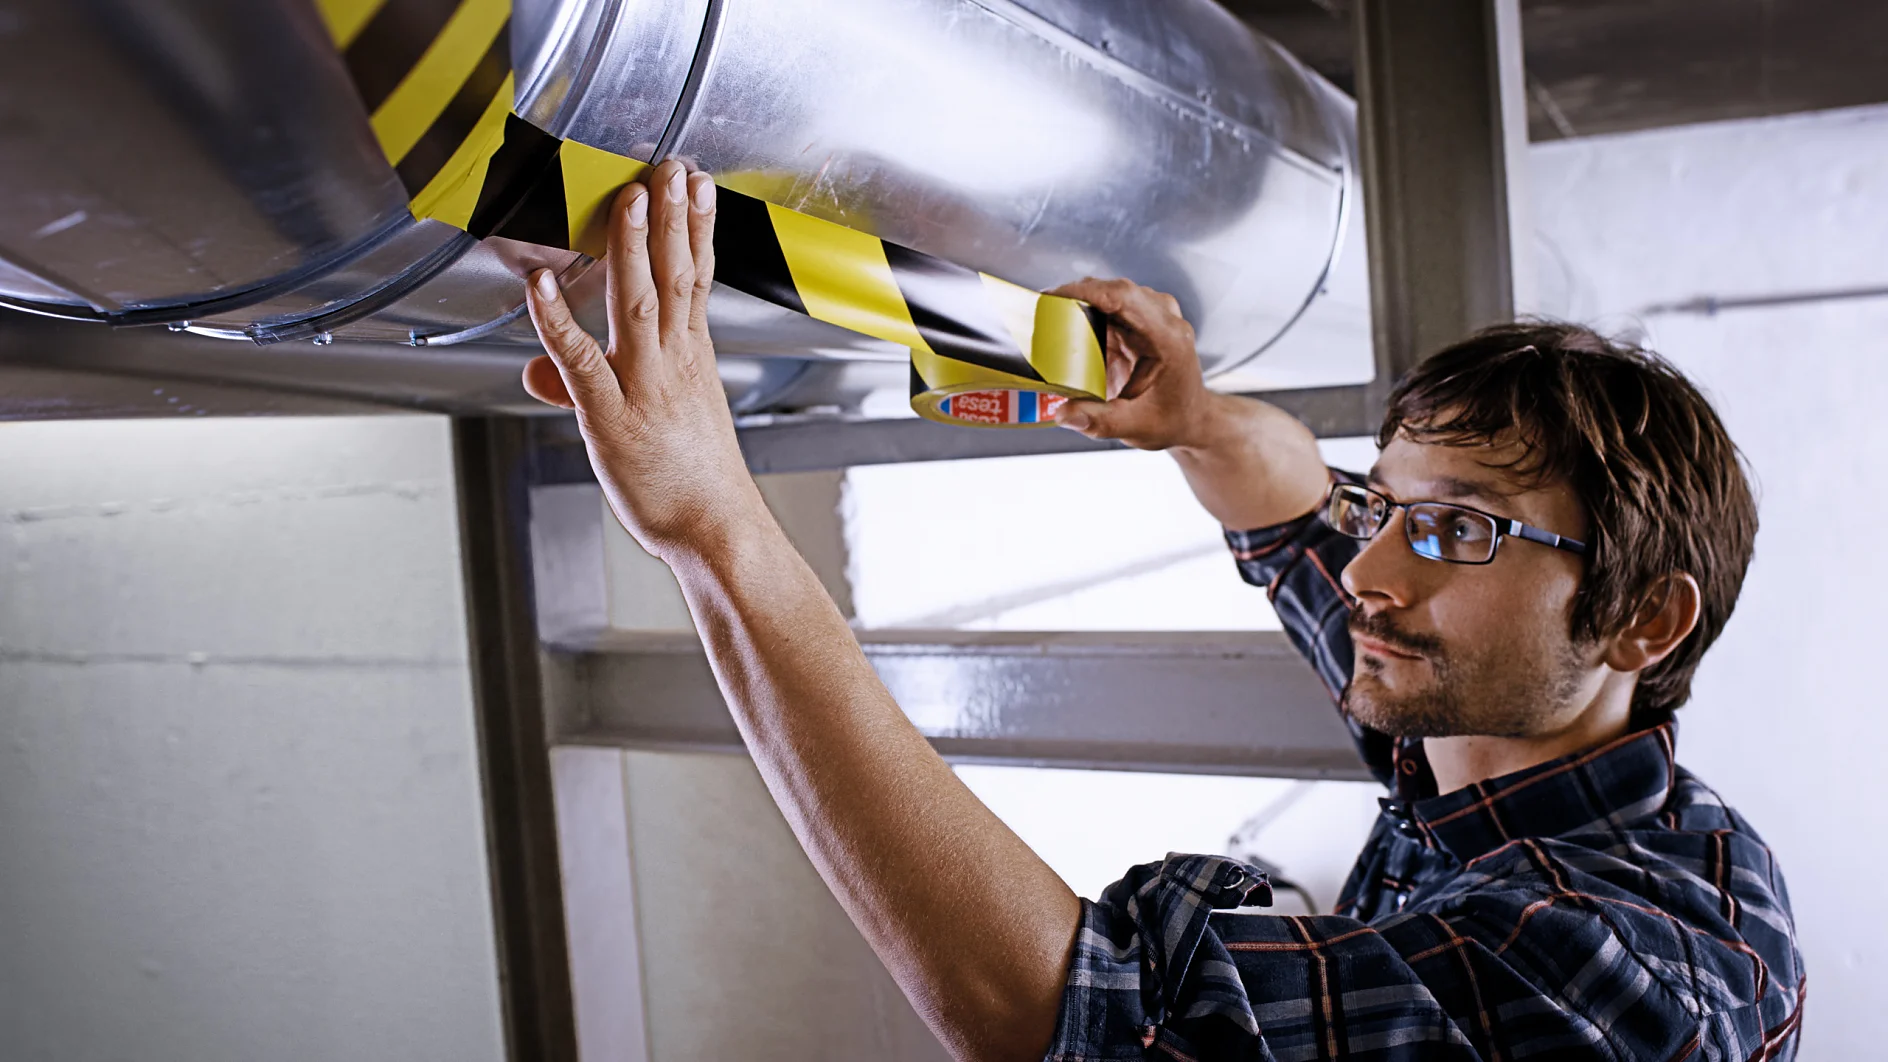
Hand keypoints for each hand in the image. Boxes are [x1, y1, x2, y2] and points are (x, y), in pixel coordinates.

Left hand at [521, 159, 763, 559]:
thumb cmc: (690, 483)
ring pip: (637, 304)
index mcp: (690, 359)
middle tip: (673, 170)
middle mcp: (672, 363)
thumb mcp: (652, 423)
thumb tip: (542, 369)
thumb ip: (591, 383)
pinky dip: (557, 322)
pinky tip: (541, 288)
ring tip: (630, 200)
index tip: (697, 187)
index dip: (696, 228)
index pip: (696, 278)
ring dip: (632, 248)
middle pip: (674, 277)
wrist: (717, 531)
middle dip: (672, 219)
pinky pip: (581, 361)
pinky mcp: (610, 418)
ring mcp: (643, 387)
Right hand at [1045, 277, 1219, 450]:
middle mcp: (1164, 319)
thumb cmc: (1171, 420)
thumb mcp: (1136, 427)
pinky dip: (1084, 314)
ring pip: (1108, 294)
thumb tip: (1063, 414)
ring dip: (1078, 305)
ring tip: (1048, 322)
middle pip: (1114, 290)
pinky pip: (1107, 306)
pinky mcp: (1137, 320)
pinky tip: (1065, 330)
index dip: (1089, 292)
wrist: (1189, 418)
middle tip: (1040, 313)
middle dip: (1075, 297)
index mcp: (1169, 338)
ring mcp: (1152, 315)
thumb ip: (1099, 421)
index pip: (1127, 298)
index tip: (1055, 297)